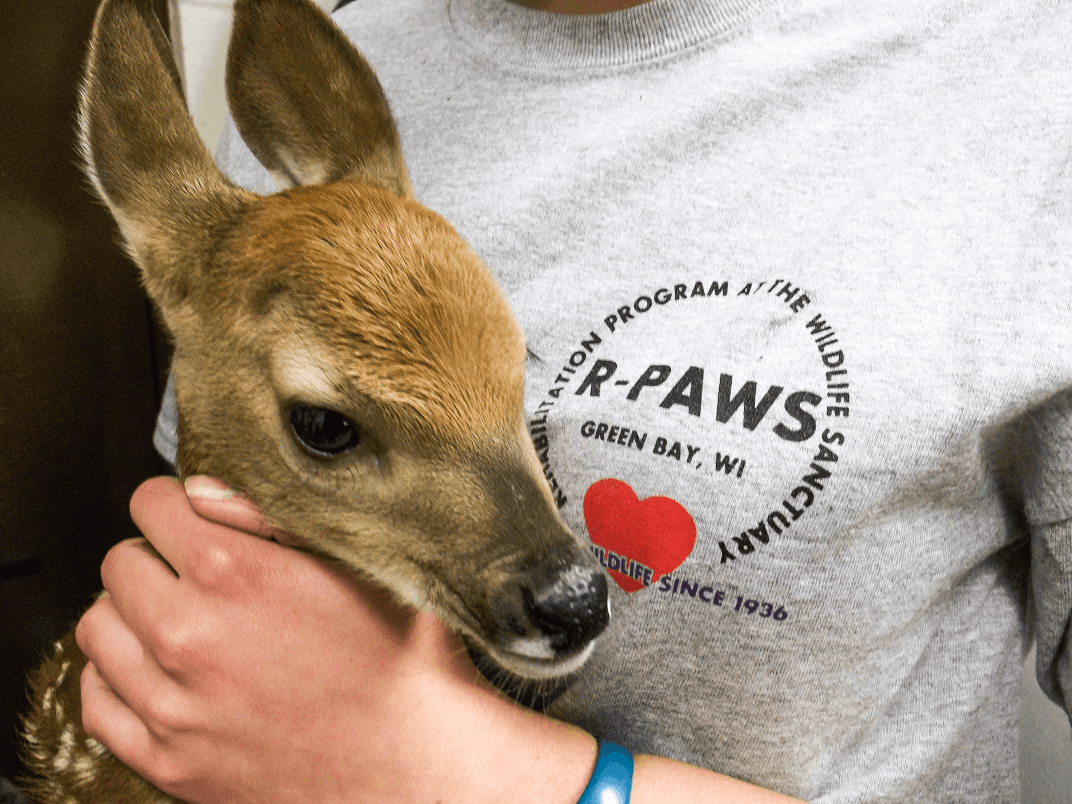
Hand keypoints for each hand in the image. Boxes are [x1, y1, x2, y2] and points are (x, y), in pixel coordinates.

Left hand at [75, 476, 595, 803]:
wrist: (414, 762)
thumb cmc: (400, 660)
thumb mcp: (358, 561)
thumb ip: (271, 515)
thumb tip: (202, 492)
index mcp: (236, 572)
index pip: (151, 504)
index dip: (175, 501)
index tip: (190, 515)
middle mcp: (187, 634)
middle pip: (119, 563)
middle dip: (154, 555)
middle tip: (192, 569)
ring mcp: (171, 703)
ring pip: (97, 628)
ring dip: (130, 612)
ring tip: (174, 616)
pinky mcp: (168, 759)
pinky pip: (97, 702)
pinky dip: (116, 677)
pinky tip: (153, 669)